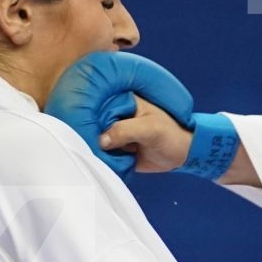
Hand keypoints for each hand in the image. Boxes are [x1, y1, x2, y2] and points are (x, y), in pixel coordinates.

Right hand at [43, 52, 193, 175]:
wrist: (181, 155)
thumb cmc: (171, 135)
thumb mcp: (150, 129)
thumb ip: (125, 131)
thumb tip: (100, 139)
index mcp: (123, 100)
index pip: (97, 107)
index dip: (88, 117)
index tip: (79, 128)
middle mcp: (115, 114)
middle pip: (91, 123)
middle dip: (89, 135)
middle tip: (89, 146)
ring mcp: (114, 132)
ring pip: (94, 139)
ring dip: (94, 149)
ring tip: (98, 155)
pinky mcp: (115, 148)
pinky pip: (101, 154)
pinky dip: (100, 159)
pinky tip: (103, 161)